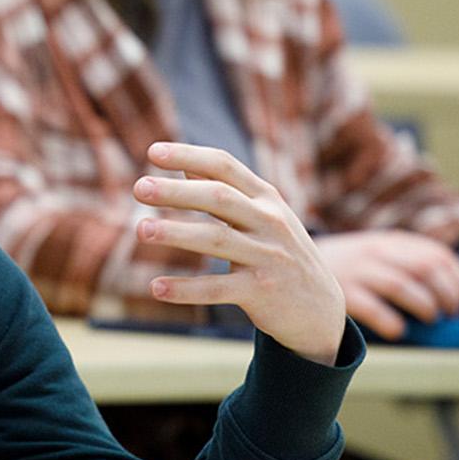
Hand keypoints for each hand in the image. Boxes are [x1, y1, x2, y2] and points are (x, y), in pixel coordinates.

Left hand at [133, 143, 346, 363]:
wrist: (320, 307)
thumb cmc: (279, 252)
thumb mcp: (262, 215)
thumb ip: (227, 191)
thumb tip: (184, 166)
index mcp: (266, 198)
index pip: (225, 166)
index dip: (189, 156)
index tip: (153, 152)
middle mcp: (269, 221)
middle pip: (218, 197)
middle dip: (177, 191)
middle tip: (139, 188)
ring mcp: (267, 256)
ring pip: (216, 240)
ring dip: (176, 234)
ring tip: (140, 230)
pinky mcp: (261, 291)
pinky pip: (217, 288)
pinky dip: (186, 289)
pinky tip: (156, 287)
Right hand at [314, 230, 458, 340]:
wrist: (288, 263)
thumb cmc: (345, 271)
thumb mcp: (376, 258)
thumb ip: (408, 269)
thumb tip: (456, 302)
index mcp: (391, 242)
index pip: (439, 256)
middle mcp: (376, 251)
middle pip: (427, 268)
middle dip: (449, 295)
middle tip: (455, 319)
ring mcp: (357, 269)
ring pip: (403, 285)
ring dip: (426, 306)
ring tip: (432, 321)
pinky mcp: (338, 291)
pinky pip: (371, 306)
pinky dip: (390, 321)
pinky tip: (399, 331)